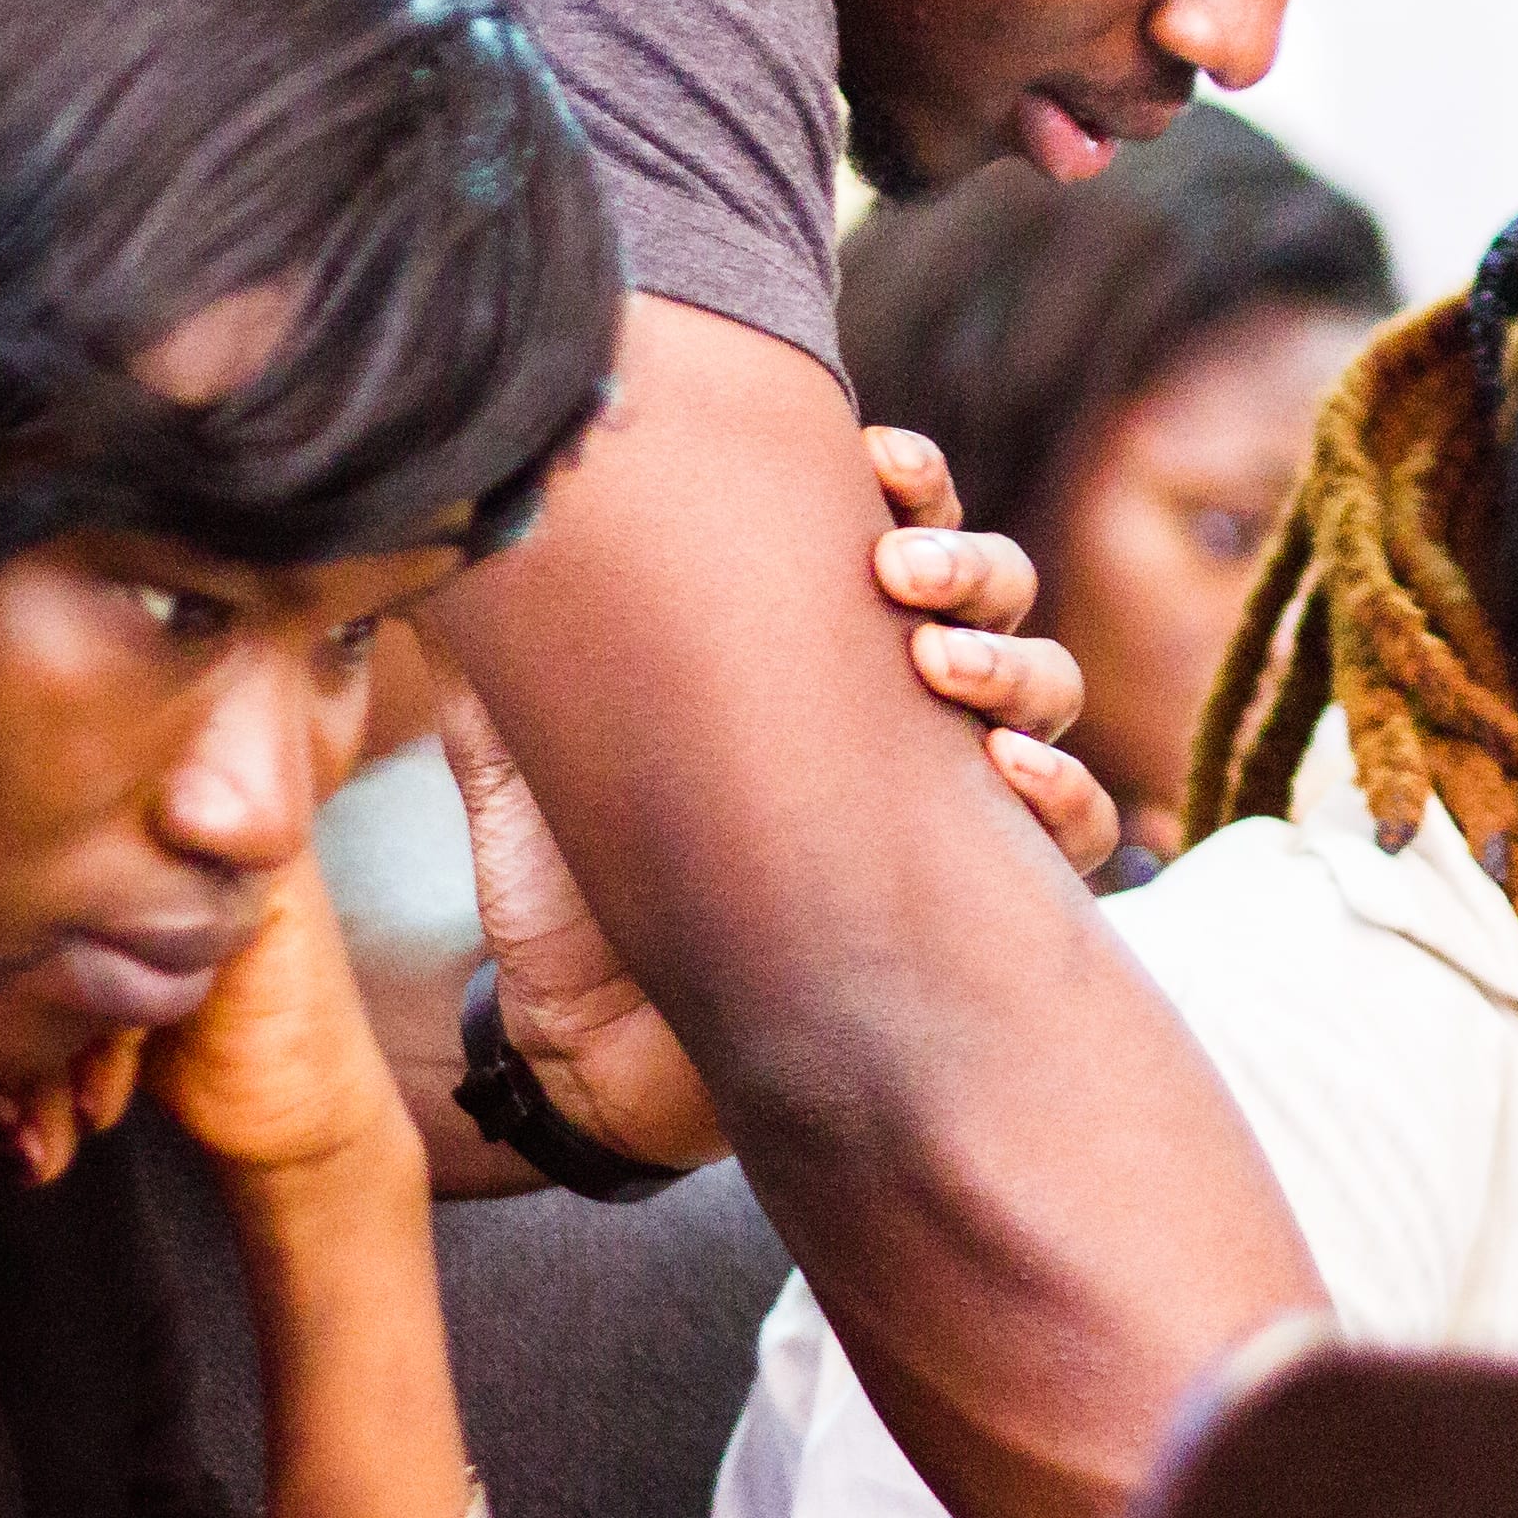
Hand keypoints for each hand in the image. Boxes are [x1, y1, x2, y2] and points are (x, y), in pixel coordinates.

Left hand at [425, 425, 1121, 1186]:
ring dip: (1010, 661)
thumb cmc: (575, 896)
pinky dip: (1061, 791)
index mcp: (808, 647)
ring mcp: (948, 801)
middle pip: (992, 590)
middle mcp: (895, 708)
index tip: (873, 456)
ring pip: (1044, 689)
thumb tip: (448, 535)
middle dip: (964, 560)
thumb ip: (510, 657)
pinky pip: (1070, 835)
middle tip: (898, 569)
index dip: (910, 479)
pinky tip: (1009, 775)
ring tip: (939, 667)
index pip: (895, 527)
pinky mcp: (979, 900)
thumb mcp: (531, 759)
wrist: (593, 1061)